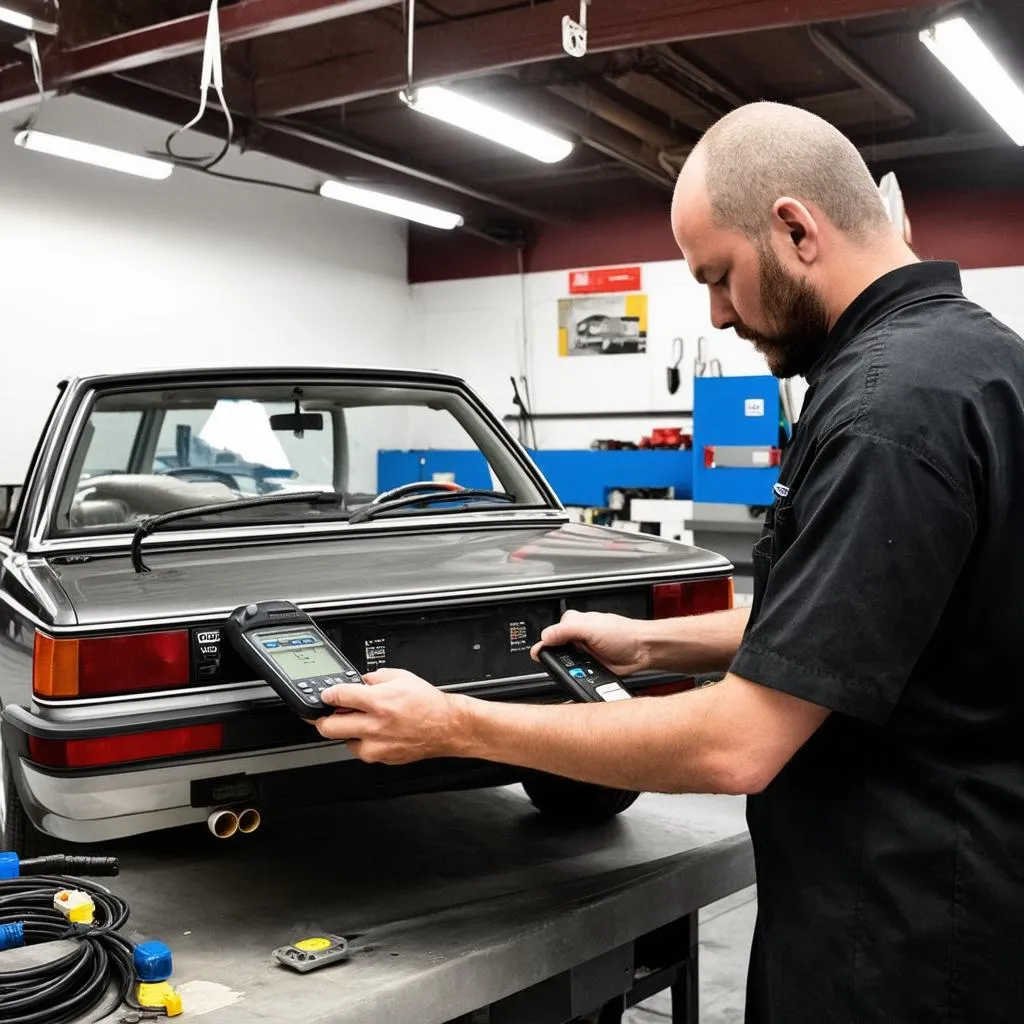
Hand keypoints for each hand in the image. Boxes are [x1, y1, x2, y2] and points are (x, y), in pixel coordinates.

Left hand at [314, 669, 463, 763]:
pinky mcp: (382, 759)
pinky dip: (363, 741)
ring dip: (347, 731)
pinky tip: (377, 731)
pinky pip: (362, 750)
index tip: (325, 695)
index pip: (337, 697)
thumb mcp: (401, 677)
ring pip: (343, 741)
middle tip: (328, 713)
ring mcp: (377, 746)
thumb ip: (374, 677)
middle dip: (323, 719)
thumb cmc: (428, 703)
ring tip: (362, 721)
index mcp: (378, 702)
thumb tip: (359, 682)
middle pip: (328, 727)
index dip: (326, 694)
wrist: (447, 726)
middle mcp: (374, 726)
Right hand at [530, 610, 650, 675]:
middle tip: (562, 663)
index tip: (543, 653)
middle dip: (557, 659)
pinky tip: (583, 675)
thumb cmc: (623, 633)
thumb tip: (544, 637)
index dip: (546, 643)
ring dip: (569, 669)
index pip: (551, 632)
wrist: (644, 650)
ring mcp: (585, 654)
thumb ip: (565, 630)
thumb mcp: (589, 627)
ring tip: (576, 669)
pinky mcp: (592, 667)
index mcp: (575, 623)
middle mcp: (579, 638)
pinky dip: (578, 677)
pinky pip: (579, 674)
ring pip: (567, 664)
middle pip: (557, 650)